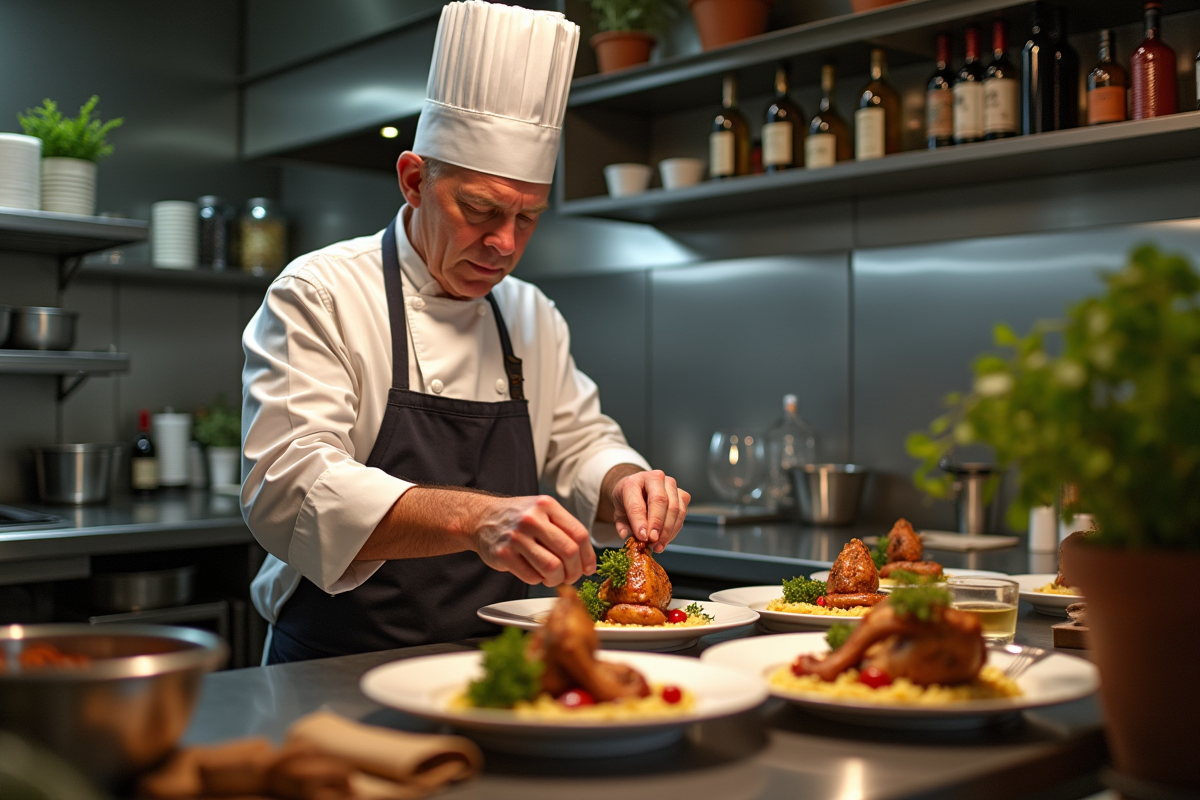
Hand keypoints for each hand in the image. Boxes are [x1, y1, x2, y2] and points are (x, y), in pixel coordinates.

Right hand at [470, 495, 595, 585]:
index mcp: (547, 505)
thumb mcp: (542, 511)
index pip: (579, 534)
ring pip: (552, 568)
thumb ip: (564, 529)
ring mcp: (516, 537)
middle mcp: (532, 518)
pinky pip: (532, 577)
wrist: (481, 518)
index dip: (588, 556)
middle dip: (574, 571)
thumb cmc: (519, 518)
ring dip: (557, 579)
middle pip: (568, 552)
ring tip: (553, 578)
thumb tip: (587, 562)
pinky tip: (535, 573)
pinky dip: (538, 580)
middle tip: (571, 577)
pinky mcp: (503, 554)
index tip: (588, 569)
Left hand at [611, 469, 690, 552]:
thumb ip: (622, 525)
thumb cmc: (628, 501)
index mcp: (632, 482)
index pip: (637, 502)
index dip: (640, 521)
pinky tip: (665, 539)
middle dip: (657, 524)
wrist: (638, 489)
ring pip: (674, 508)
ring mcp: (670, 484)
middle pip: (660, 501)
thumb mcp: (619, 512)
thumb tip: (627, 535)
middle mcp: (653, 478)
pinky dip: (675, 529)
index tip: (642, 537)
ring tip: (658, 545)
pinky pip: (682, 512)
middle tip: (652, 540)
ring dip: (668, 530)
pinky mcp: (681, 493)